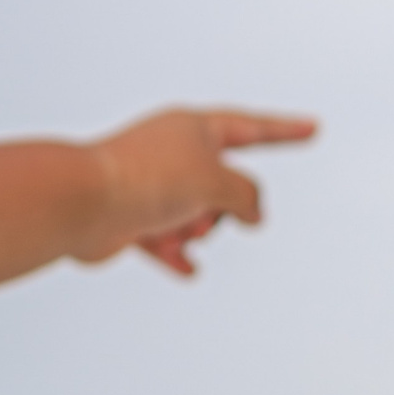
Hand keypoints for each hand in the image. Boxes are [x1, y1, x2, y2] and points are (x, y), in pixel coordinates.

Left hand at [76, 108, 316, 275]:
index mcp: (192, 128)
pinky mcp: (131, 218)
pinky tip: (186, 266)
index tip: (311, 128)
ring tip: (181, 235)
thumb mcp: (216, 180)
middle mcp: (171, 152)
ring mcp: (150, 185)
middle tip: (210, 214)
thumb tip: (251, 214)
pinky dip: (176, 254)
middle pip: (223, 184)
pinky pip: (164, 241)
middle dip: (224, 208)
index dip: (284, 131)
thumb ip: (247, 194)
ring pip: (196, 216)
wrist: (82, 204)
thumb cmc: (141, 178)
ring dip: (196, 232)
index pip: (251, 128)